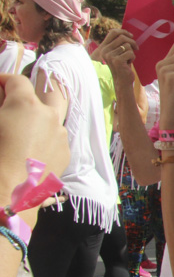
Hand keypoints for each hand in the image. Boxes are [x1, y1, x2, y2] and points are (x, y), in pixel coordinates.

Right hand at [0, 75, 69, 198]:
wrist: (5, 195)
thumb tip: (2, 99)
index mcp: (26, 104)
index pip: (17, 81)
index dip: (3, 80)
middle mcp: (49, 116)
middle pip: (50, 92)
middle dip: (34, 93)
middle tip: (17, 100)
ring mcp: (60, 136)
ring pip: (52, 119)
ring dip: (39, 118)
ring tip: (21, 130)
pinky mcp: (64, 155)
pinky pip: (54, 140)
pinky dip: (43, 139)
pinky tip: (28, 151)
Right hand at [99, 29, 137, 85]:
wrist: (122, 80)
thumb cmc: (123, 65)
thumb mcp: (119, 52)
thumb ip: (119, 44)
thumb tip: (127, 33)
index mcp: (104, 47)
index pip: (113, 33)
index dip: (124, 32)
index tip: (131, 36)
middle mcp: (105, 51)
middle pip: (122, 38)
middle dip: (132, 42)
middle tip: (136, 48)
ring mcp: (110, 56)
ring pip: (127, 46)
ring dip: (131, 52)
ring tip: (128, 59)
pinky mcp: (117, 60)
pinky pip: (130, 53)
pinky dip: (132, 57)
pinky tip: (128, 64)